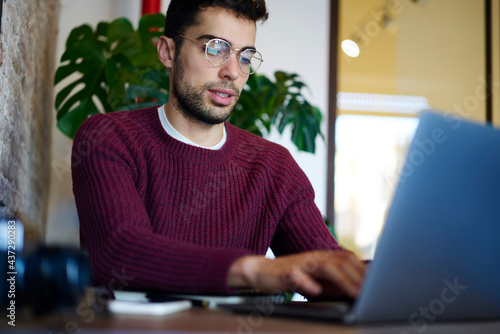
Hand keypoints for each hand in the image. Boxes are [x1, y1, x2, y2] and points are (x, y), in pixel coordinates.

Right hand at [227, 250, 366, 298]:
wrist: (260, 271)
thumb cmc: (290, 276)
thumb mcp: (315, 279)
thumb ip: (333, 282)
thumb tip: (356, 288)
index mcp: (321, 257)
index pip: (347, 259)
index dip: (363, 269)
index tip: (378, 282)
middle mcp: (313, 257)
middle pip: (340, 261)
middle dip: (357, 276)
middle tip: (371, 291)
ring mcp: (299, 263)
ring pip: (324, 267)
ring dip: (342, 280)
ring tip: (354, 293)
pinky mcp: (285, 272)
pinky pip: (296, 276)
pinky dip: (307, 283)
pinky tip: (315, 291)